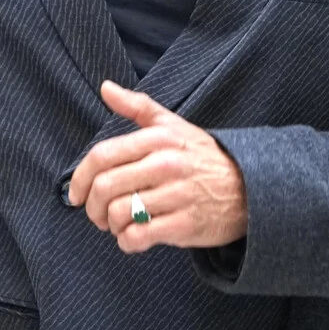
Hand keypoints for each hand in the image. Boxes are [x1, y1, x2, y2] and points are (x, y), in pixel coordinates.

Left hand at [66, 81, 248, 252]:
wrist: (251, 190)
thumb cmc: (205, 159)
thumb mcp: (174, 126)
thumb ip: (138, 107)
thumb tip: (105, 88)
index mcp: (158, 139)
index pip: (102, 156)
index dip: (80, 178)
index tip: (77, 194)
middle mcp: (166, 164)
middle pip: (106, 187)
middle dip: (92, 207)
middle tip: (98, 215)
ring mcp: (176, 195)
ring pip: (119, 214)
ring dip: (111, 225)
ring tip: (119, 225)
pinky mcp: (184, 225)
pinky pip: (138, 236)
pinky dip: (127, 242)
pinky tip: (132, 238)